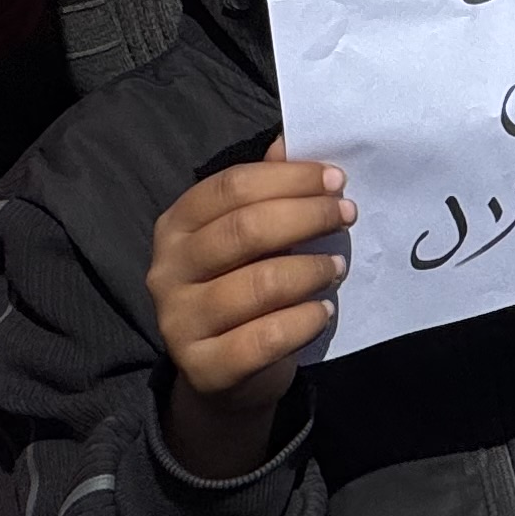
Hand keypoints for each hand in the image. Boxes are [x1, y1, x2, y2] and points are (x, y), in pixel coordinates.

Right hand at [147, 152, 351, 478]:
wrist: (224, 376)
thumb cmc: (243, 288)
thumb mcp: (248, 238)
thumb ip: (266, 191)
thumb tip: (292, 139)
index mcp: (176, 227)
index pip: (230, 187)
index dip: (288, 179)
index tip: (335, 179)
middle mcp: (167, 271)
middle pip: (244, 230)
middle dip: (306, 216)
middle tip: (347, 216)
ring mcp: (180, 322)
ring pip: (258, 284)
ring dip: (310, 270)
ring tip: (337, 266)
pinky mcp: (204, 368)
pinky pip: (264, 338)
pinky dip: (303, 321)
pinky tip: (323, 311)